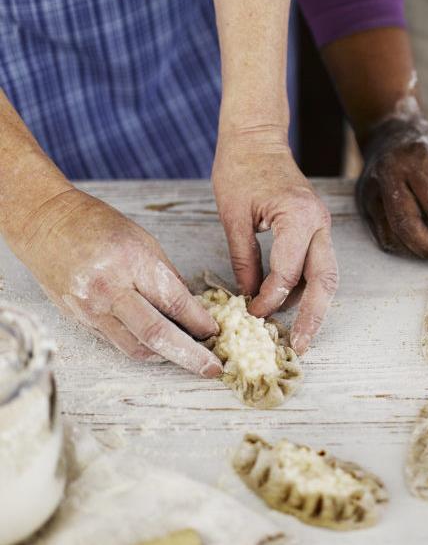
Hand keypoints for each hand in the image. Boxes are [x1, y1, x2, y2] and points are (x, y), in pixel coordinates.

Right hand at [15, 188, 221, 374]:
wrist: (46, 224)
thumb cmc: (98, 225)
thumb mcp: (144, 241)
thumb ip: (167, 276)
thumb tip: (192, 307)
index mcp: (133, 263)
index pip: (175, 302)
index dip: (200, 322)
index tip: (216, 332)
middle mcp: (110, 290)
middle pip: (157, 334)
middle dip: (190, 355)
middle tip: (212, 368)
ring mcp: (92, 309)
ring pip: (136, 347)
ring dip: (166, 356)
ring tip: (189, 357)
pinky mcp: (80, 320)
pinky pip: (117, 341)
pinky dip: (142, 347)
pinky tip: (160, 347)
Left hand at [212, 131, 337, 354]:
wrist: (256, 137)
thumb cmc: (240, 168)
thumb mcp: (233, 216)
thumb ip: (244, 259)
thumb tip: (250, 297)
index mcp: (297, 216)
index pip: (288, 272)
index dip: (269, 299)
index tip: (250, 314)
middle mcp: (318, 222)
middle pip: (325, 279)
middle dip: (315, 316)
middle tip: (302, 346)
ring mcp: (322, 224)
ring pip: (327, 273)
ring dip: (314, 303)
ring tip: (300, 333)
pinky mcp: (316, 226)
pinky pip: (318, 262)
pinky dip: (307, 285)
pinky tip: (292, 303)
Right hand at [356, 114, 427, 261]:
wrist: (391, 133)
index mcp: (418, 160)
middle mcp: (389, 173)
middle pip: (406, 224)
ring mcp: (371, 189)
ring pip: (392, 235)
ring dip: (417, 251)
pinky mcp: (363, 202)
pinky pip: (383, 235)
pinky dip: (404, 246)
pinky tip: (419, 241)